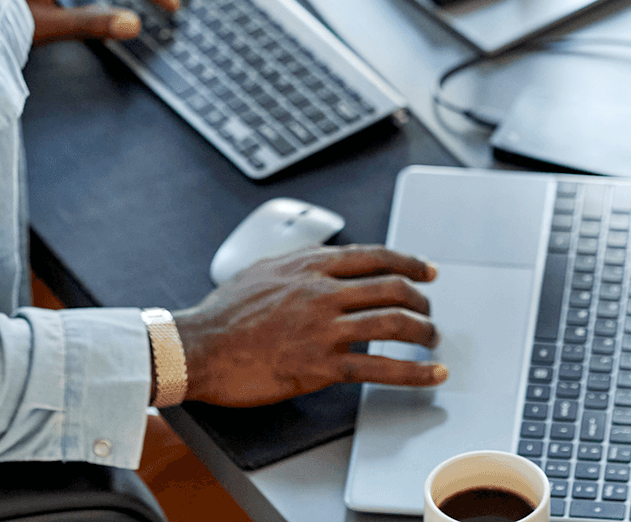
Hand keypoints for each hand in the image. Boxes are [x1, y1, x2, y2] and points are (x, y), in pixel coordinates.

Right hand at [171, 246, 444, 406]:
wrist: (198, 347)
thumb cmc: (223, 313)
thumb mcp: (263, 270)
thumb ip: (298, 265)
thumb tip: (320, 262)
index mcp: (310, 265)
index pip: (375, 256)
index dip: (409, 262)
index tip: (427, 271)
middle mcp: (322, 291)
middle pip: (392, 288)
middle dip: (421, 301)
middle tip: (429, 313)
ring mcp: (324, 328)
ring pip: (393, 324)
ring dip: (423, 333)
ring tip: (433, 342)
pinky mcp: (321, 365)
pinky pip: (379, 369)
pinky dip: (413, 372)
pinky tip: (429, 374)